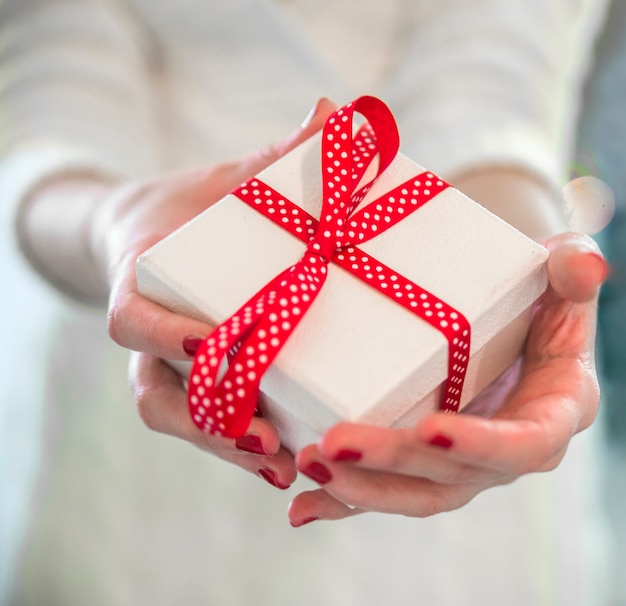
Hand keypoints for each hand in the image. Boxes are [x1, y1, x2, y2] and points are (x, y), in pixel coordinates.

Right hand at [96, 98, 335, 487]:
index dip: (160, 335)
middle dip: (204, 420)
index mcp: (143, 286)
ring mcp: (169, 370)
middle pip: (156, 394)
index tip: (206, 343)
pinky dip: (241, 450)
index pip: (130, 320)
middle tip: (261, 435)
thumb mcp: (233, 181)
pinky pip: (208, 428)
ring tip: (283, 464)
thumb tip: (334, 109)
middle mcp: (150, 340)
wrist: (168, 237)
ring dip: (225, 449)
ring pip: (180, 422)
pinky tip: (288, 464)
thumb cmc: (202, 210)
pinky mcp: (199, 387)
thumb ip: (276, 156)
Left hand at [288, 231, 604, 525]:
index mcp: (548, 415)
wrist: (512, 319)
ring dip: (358, 488)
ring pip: (411, 491)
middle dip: (390, 464)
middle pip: (448, 475)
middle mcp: (501, 452)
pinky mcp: (423, 461)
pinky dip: (344, 503)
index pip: (521, 444)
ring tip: (309, 463)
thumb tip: (582, 264)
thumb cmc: (541, 300)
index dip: (479, 442)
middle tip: (332, 445)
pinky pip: (384, 489)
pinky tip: (302, 506)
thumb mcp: (564, 280)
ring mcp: (458, 462)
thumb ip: (573, 272)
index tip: (430, 428)